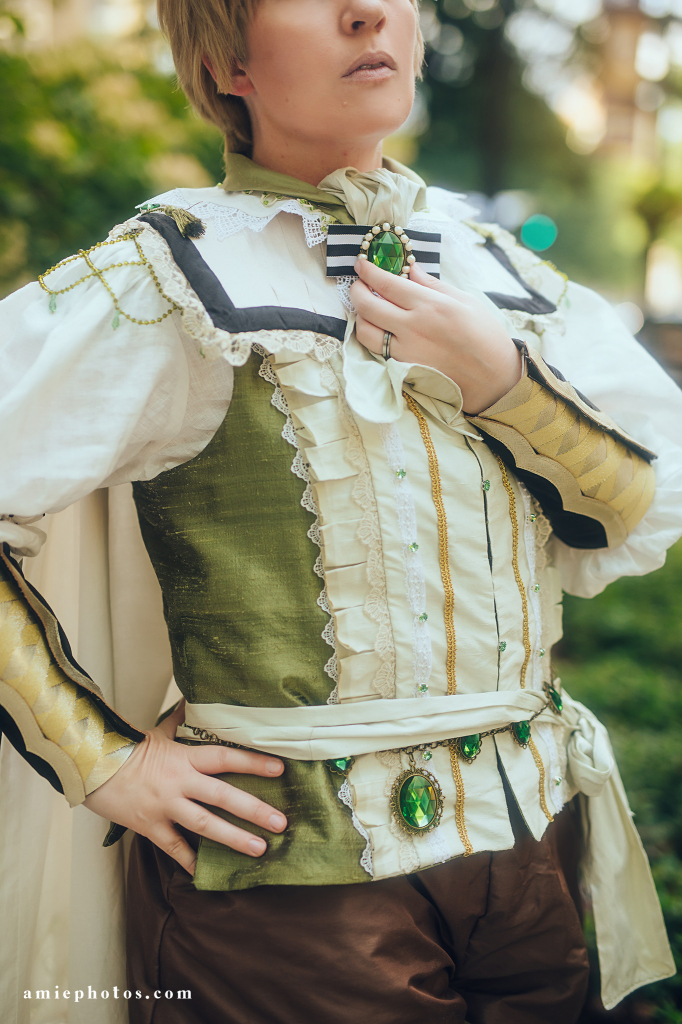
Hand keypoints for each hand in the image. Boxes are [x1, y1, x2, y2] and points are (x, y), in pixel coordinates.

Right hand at [83, 701, 286, 874]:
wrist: (93, 769)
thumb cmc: (129, 750)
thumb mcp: (158, 732)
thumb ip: (181, 721)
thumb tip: (194, 698)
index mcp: (185, 758)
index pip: (225, 758)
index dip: (253, 762)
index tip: (279, 769)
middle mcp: (179, 783)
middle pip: (222, 796)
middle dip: (254, 809)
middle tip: (281, 822)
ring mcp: (166, 807)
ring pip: (204, 825)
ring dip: (233, 839)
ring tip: (260, 849)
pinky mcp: (151, 827)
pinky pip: (174, 849)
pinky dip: (190, 862)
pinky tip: (207, 876)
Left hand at [351, 259, 522, 414]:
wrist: (492, 377)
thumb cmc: (484, 336)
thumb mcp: (464, 300)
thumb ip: (432, 284)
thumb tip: (411, 268)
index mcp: (430, 305)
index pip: (387, 284)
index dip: (369, 271)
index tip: (361, 263)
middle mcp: (413, 327)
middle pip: (368, 306)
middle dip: (357, 290)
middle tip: (358, 283)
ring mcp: (405, 350)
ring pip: (365, 331)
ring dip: (360, 316)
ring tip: (365, 307)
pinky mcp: (403, 368)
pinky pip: (377, 350)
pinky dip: (371, 336)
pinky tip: (376, 328)